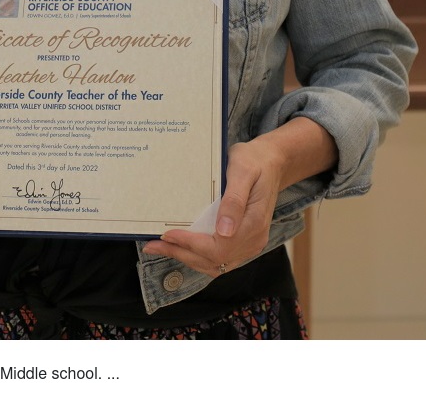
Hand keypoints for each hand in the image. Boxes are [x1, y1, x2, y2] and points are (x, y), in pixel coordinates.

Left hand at [141, 118, 336, 277]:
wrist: (272, 161)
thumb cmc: (254, 160)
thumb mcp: (243, 170)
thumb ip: (234, 200)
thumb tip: (224, 231)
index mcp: (253, 223)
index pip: (217, 247)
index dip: (190, 244)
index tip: (168, 234)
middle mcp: (253, 240)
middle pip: (214, 261)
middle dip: (181, 254)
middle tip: (153, 245)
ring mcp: (250, 243)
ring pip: (215, 264)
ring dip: (188, 258)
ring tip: (162, 247)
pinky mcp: (244, 241)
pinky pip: (220, 258)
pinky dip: (198, 256)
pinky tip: (183, 246)